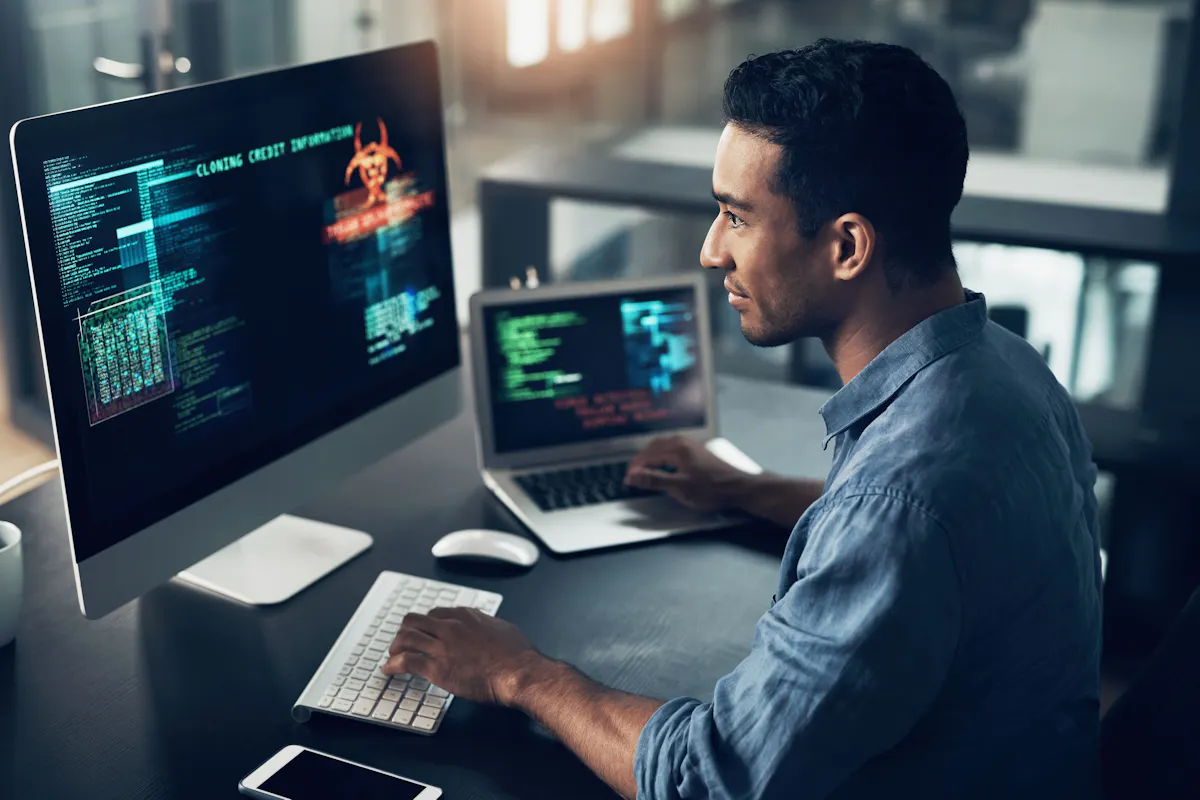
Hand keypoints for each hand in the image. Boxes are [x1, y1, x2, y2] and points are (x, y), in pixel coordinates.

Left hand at [383, 607, 543, 705]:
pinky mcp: (436, 668)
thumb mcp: (504, 629)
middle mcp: (450, 627)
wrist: (518, 672)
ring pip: (405, 638)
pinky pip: (405, 662)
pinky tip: (389, 670)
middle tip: (403, 642)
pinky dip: (392, 665)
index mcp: (466, 617)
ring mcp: (441, 647)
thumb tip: (487, 628)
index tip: (424, 632)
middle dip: (405, 631)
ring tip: (392, 656)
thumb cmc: (517, 655)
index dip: (426, 624)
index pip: (435, 614)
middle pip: (414, 621)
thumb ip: (488, 626)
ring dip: (395, 647)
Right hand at [624, 435, 751, 512]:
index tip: (627, 480)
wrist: (739, 487)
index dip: (635, 468)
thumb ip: (654, 481)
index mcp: (676, 448)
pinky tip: (661, 465)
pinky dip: (660, 456)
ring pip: (662, 446)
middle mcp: (682, 442)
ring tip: (642, 470)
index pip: (647, 455)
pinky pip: (671, 448)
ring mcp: (690, 445)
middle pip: (653, 447)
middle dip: (640, 460)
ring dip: (650, 457)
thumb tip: (632, 476)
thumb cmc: (711, 489)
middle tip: (632, 475)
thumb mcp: (680, 488)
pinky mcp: (696, 451)